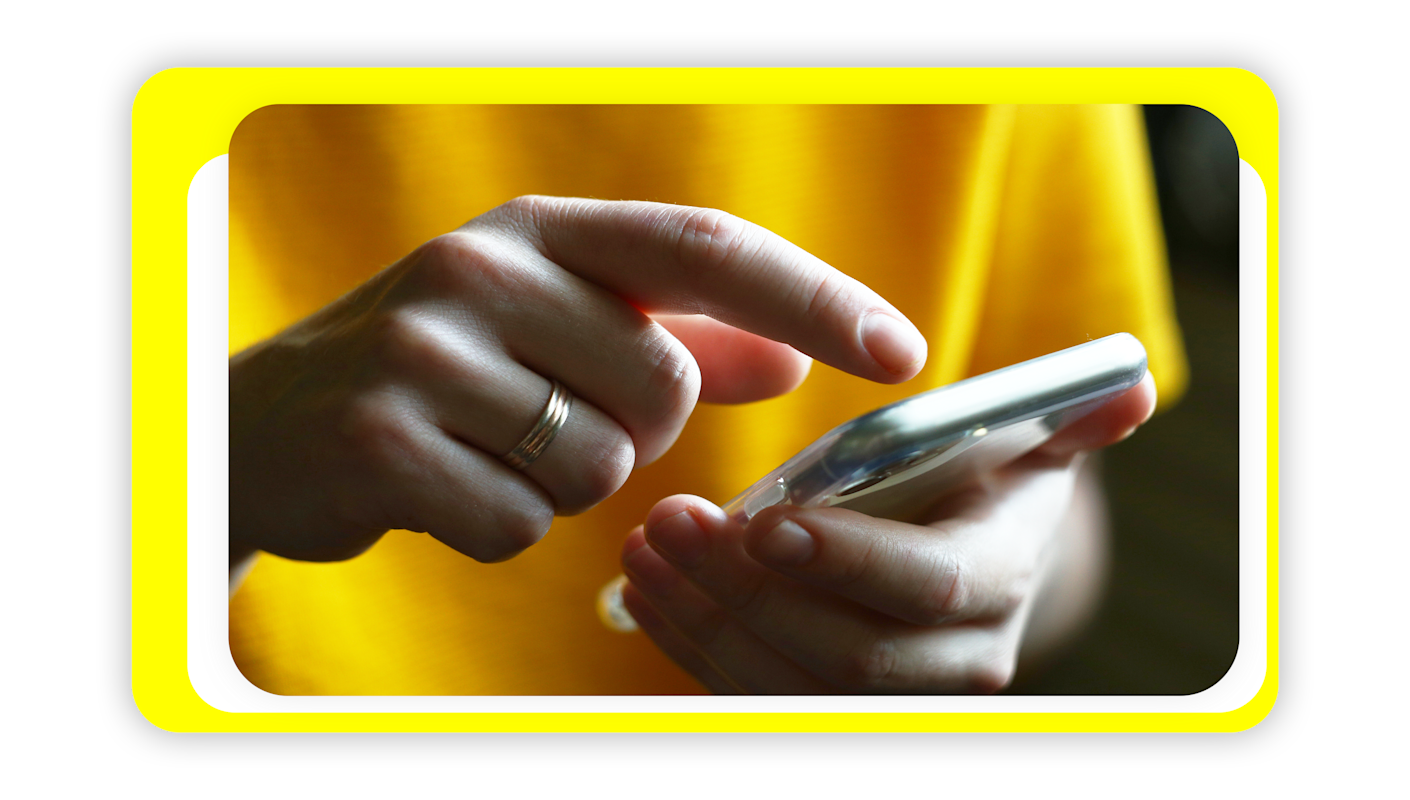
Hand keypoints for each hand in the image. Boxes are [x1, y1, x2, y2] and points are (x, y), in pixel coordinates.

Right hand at [230, 196, 927, 565]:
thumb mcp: (551, 325)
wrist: (269, 423)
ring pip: (600, 467)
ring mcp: (425, 354)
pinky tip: (443, 486)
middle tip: (544, 413)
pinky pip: (524, 525)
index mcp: (537, 227)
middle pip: (664, 388)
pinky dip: (501, 526)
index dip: (815, 295)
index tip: (902, 350)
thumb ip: (680, 336)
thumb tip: (793, 359)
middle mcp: (482, 269)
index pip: (704, 247)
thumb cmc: (439, 370)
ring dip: (563, 482)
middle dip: (633, 429)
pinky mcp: (386, 443)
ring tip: (485, 445)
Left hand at [618, 374, 1155, 693]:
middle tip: (669, 523)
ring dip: (703, 622)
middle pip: (843, 652)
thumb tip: (1130, 383)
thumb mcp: (1020, 444)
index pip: (929, 587)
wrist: (956, 559)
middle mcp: (953, 662)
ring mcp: (888, 697)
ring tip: (644, 550)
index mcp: (997, 580)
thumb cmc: (975, 484)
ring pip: (786, 686)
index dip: (849, 560)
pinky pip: (753, 698)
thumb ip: (1067, 418)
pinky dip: (692, 650)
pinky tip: (647, 594)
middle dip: (746, 592)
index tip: (765, 521)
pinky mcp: (825, 705)